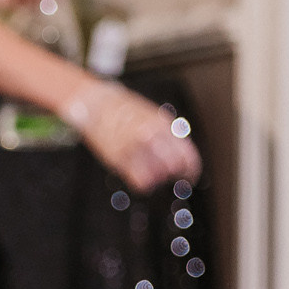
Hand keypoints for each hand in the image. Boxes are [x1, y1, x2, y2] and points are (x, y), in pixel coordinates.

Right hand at [65, 79, 200, 193]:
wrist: (97, 104)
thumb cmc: (123, 110)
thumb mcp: (153, 115)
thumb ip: (167, 132)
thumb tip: (179, 152)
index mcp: (163, 125)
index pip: (186, 153)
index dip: (190, 169)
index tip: (190, 176)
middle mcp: (151, 135)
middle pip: (174, 166)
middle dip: (174, 174)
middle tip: (170, 177)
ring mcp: (134, 147)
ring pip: (158, 175)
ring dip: (158, 179)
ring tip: (153, 176)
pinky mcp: (118, 158)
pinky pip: (140, 180)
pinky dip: (144, 184)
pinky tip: (141, 180)